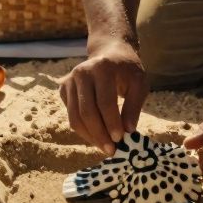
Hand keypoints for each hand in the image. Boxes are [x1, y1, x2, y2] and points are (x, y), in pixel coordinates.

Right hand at [60, 38, 148, 154]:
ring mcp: (69, 80)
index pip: (104, 101)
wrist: (110, 53)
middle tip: (111, 150)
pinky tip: (96, 136)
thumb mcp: (139, 84)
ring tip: (104, 147)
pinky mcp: (63, 88)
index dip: (112, 122)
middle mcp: (81, 73)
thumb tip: (128, 131)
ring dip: (89, 136)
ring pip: (75, 117)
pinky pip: (71, 115)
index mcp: (102, 68)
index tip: (120, 139)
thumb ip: (134, 106)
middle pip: (86, 111)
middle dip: (99, 134)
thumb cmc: (127, 71)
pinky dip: (83, 129)